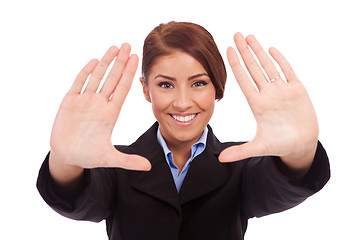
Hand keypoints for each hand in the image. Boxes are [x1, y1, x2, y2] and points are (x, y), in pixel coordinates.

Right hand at [49, 44, 150, 182]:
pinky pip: (79, 83)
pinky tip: (95, 61)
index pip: (123, 88)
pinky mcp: (70, 102)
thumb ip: (128, 161)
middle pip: (113, 78)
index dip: (130, 74)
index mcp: (110, 113)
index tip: (137, 59)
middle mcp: (100, 103)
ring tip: (115, 47)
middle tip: (129, 45)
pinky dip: (86, 72)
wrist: (67, 156)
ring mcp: (85, 101)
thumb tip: (149, 167)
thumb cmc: (88, 156)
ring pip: (97, 76)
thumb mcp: (109, 158)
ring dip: (106, 62)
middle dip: (121, 61)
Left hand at [219, 33, 317, 169]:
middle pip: (254, 68)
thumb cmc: (279, 145)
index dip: (236, 65)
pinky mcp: (297, 90)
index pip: (244, 80)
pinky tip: (271, 49)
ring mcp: (282, 90)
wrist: (301, 144)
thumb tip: (219, 159)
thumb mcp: (258, 147)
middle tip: (236, 35)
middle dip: (245, 51)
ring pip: (268, 66)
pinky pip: (288, 71)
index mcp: (257, 104)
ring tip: (249, 37)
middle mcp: (268, 93)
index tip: (226, 50)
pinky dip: (280, 60)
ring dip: (259, 51)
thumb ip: (240, 151)